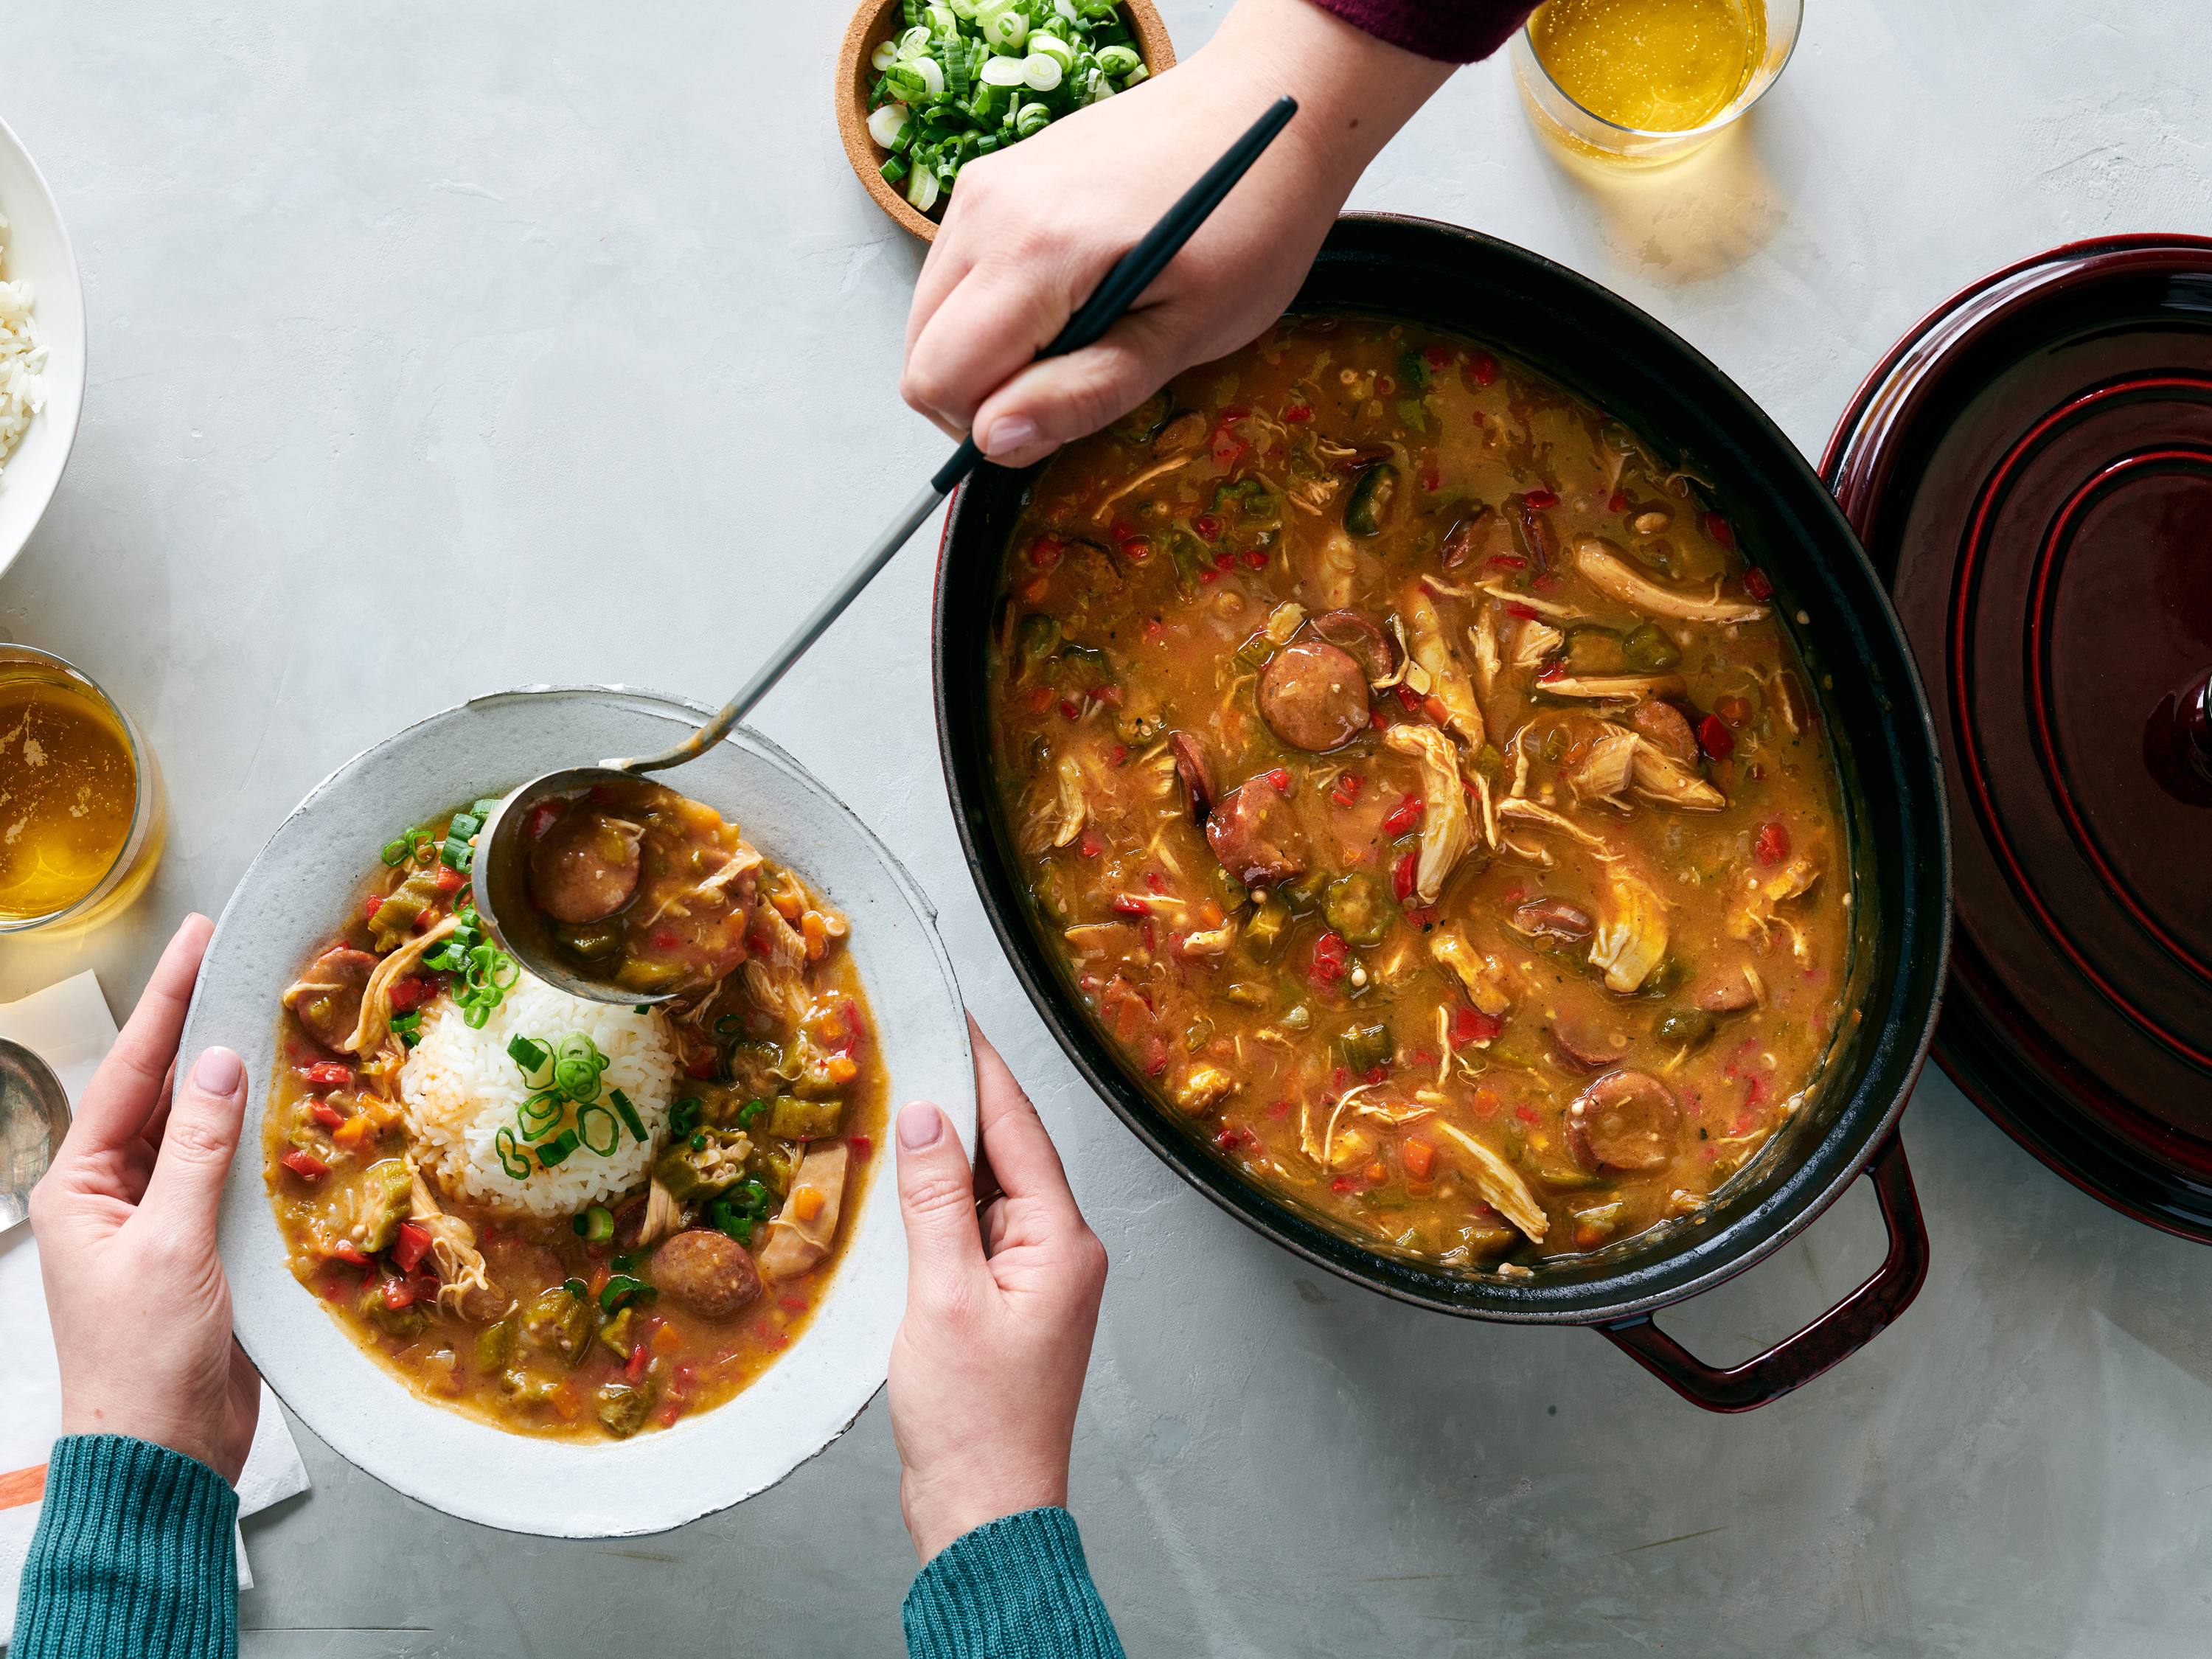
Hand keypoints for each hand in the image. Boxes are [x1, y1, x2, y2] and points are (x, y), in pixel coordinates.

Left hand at [31, 915, 260, 1481]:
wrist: (162, 1453)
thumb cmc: (143, 1358)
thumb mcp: (171, 1245)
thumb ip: (198, 1151)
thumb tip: (219, 1063)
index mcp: (79, 1187)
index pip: (130, 1075)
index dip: (168, 1003)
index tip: (199, 939)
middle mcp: (114, 1195)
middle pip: (163, 1092)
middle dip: (202, 1028)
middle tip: (243, 957)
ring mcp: (161, 1221)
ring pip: (202, 1130)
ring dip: (238, 1081)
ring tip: (276, 1015)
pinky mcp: (206, 1249)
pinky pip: (233, 1174)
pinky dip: (262, 1139)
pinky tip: (294, 1107)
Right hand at [888, 1022, 1108, 1561]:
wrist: (985, 1513)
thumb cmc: (975, 1421)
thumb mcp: (943, 1297)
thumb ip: (935, 1201)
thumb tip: (923, 1117)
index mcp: (1063, 1239)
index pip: (1019, 1125)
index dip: (980, 1065)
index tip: (949, 1014)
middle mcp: (1061, 1250)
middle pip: (1008, 1151)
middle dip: (957, 1098)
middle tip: (905, 1044)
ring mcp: (1036, 1279)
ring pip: (988, 1190)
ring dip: (943, 1152)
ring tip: (890, 1098)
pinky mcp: (1006, 1305)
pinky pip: (974, 1231)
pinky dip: (938, 1203)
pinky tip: (899, 1188)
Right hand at [901, 0, 1455, 467]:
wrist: (1261, 112)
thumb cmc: (1247, 221)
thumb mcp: (1185, 333)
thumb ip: (1085, 392)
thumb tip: (995, 441)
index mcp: (1035, 252)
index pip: (938, 380)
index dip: (986, 428)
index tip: (1056, 418)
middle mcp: (987, 210)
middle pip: (920, 353)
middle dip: (981, 394)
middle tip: (1072, 381)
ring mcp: (982, 187)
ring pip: (932, 316)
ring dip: (989, 349)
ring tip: (1080, 331)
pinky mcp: (990, 178)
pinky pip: (956, 273)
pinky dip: (995, 307)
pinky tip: (1069, 293)